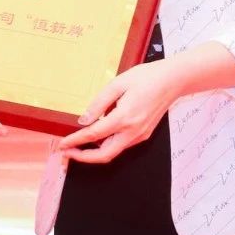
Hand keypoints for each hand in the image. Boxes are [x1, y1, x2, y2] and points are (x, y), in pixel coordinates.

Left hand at [58, 62, 183, 163]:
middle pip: (104, 155)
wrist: (173, 80)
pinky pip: (121, 144)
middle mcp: (133, 131)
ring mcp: (139, 135)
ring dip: (94, 153)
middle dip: (83, 157)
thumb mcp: (117, 84)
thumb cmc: (147, 77)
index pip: (94, 135)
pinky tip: (96, 136)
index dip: (75, 141)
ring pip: (113, 152)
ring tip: (77, 145)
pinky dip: (106, 145)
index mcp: (125, 117)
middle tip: (66, 152)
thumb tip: (84, 120)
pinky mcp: (143, 134)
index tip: (62, 145)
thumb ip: (99, 103)